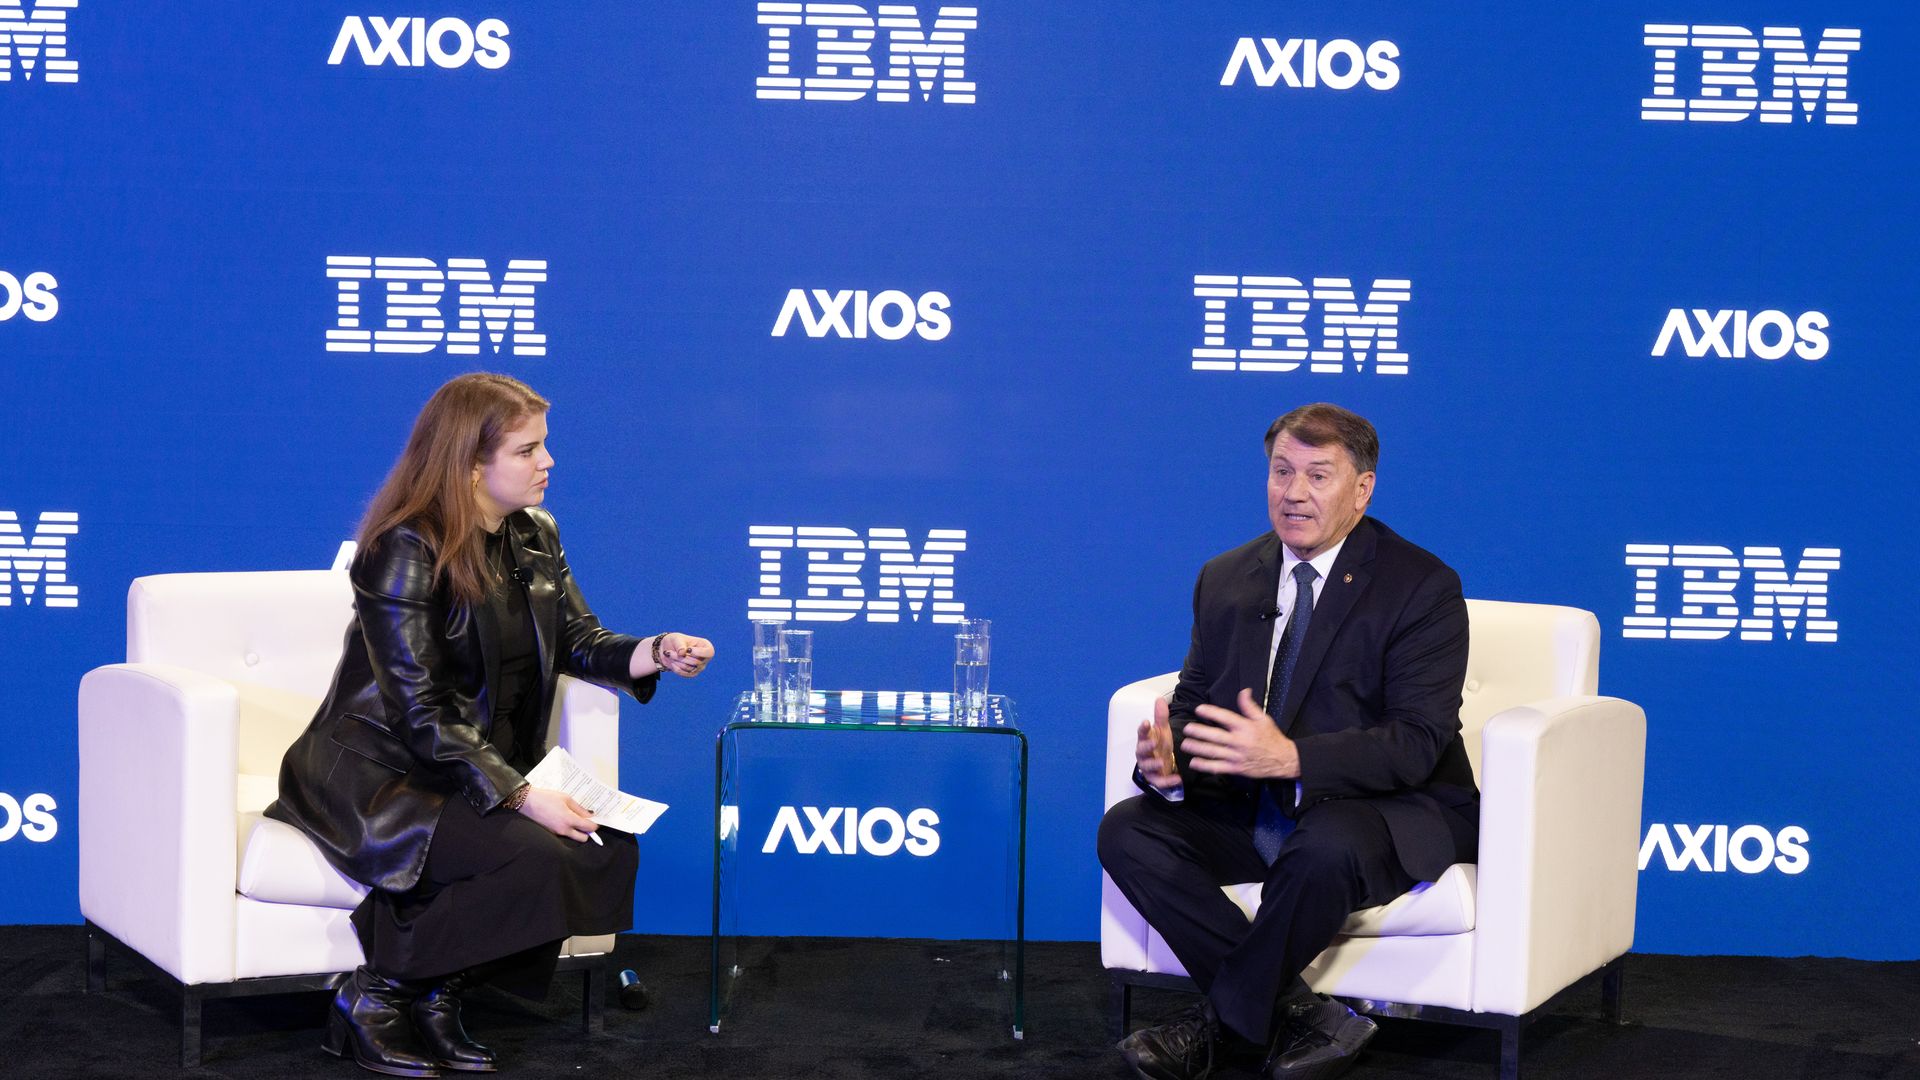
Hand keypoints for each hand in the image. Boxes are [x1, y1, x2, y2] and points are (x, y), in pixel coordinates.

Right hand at [517, 787, 598, 840]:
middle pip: (583, 838)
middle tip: (586, 822)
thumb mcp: (566, 799)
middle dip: (587, 832)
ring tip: (575, 819)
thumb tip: (590, 815)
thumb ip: (579, 809)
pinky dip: (568, 830)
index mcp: (569, 820)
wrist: (528, 802)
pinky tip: (565, 819)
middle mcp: (564, 830)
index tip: (597, 820)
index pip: (589, 828)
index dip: (595, 825)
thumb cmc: (547, 798)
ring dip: (577, 831)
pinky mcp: (551, 833)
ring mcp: (557, 833)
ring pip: (573, 837)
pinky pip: (564, 834)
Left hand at [657, 633, 712, 676]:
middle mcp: (705, 658)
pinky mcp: (692, 674)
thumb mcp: (677, 639)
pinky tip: (672, 662)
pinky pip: (685, 674)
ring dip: (676, 661)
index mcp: (705, 646)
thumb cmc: (676, 641)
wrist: (668, 649)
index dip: (699, 653)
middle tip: (669, 651)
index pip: (709, 653)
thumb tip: (682, 653)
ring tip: (669, 654)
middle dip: (680, 657)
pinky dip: (676, 668)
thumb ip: (680, 645)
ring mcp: (700, 667)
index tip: (688, 649)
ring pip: (688, 667)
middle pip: (696, 662)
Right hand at [1135, 697, 1180, 793]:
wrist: (1165, 762)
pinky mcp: (1154, 778)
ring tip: (1161, 762)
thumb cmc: (1161, 745)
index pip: (1142, 733)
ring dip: (1152, 764)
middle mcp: (1144, 754)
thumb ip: (1161, 716)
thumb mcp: (1163, 730)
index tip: (1146, 722)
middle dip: (1146, 746)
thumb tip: (1159, 699)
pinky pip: (1158, 781)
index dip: (1143, 728)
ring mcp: (1148, 767)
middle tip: (1153, 742)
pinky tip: (1177, 778)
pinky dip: (1167, 781)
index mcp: (1145, 740)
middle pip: (1140, 750)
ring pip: (1146, 767)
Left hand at [1182, 688, 1300, 779]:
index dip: (1211, 712)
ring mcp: (1237, 756)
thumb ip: (1250, 706)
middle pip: (1215, 736)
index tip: (1199, 709)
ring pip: (1214, 752)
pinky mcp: (1236, 768)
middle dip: (1199, 732)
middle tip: (1187, 729)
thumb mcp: (1263, 719)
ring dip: (1198, 748)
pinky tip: (1194, 762)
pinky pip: (1218, 767)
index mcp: (1245, 727)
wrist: (1283, 759)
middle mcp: (1240, 742)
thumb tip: (1244, 691)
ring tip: (1186, 744)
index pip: (1225, 717)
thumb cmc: (1272, 738)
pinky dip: (1205, 766)